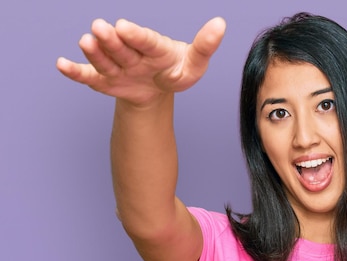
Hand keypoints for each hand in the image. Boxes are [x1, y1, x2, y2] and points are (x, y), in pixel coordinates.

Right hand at [56, 17, 225, 106]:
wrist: (159, 89)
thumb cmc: (176, 70)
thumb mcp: (194, 64)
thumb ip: (205, 45)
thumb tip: (221, 23)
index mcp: (153, 46)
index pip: (145, 41)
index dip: (135, 35)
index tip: (125, 27)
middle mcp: (131, 52)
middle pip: (121, 48)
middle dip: (111, 40)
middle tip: (101, 28)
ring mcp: (116, 65)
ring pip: (104, 60)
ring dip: (94, 52)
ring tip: (85, 42)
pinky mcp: (103, 79)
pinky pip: (88, 76)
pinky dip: (74, 72)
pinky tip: (62, 65)